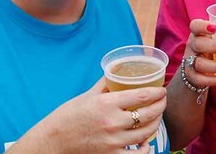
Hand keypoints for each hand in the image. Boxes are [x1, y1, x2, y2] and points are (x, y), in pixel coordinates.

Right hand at [11, 78, 165, 152]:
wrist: (53, 142)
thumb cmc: (68, 116)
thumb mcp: (87, 95)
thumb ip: (105, 83)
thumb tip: (118, 69)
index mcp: (107, 104)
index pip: (142, 95)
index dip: (157, 92)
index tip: (162, 90)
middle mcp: (113, 123)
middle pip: (149, 114)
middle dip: (160, 106)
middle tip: (162, 101)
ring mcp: (113, 141)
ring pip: (146, 132)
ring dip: (156, 123)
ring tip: (157, 117)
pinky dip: (146, 148)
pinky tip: (146, 143)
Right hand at [183, 19, 215, 88]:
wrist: (197, 69)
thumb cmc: (213, 49)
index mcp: (198, 33)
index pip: (195, 25)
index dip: (202, 26)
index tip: (215, 28)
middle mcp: (192, 46)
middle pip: (198, 44)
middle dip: (214, 46)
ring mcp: (190, 62)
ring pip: (200, 64)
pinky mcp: (192, 76)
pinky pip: (200, 79)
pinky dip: (212, 80)